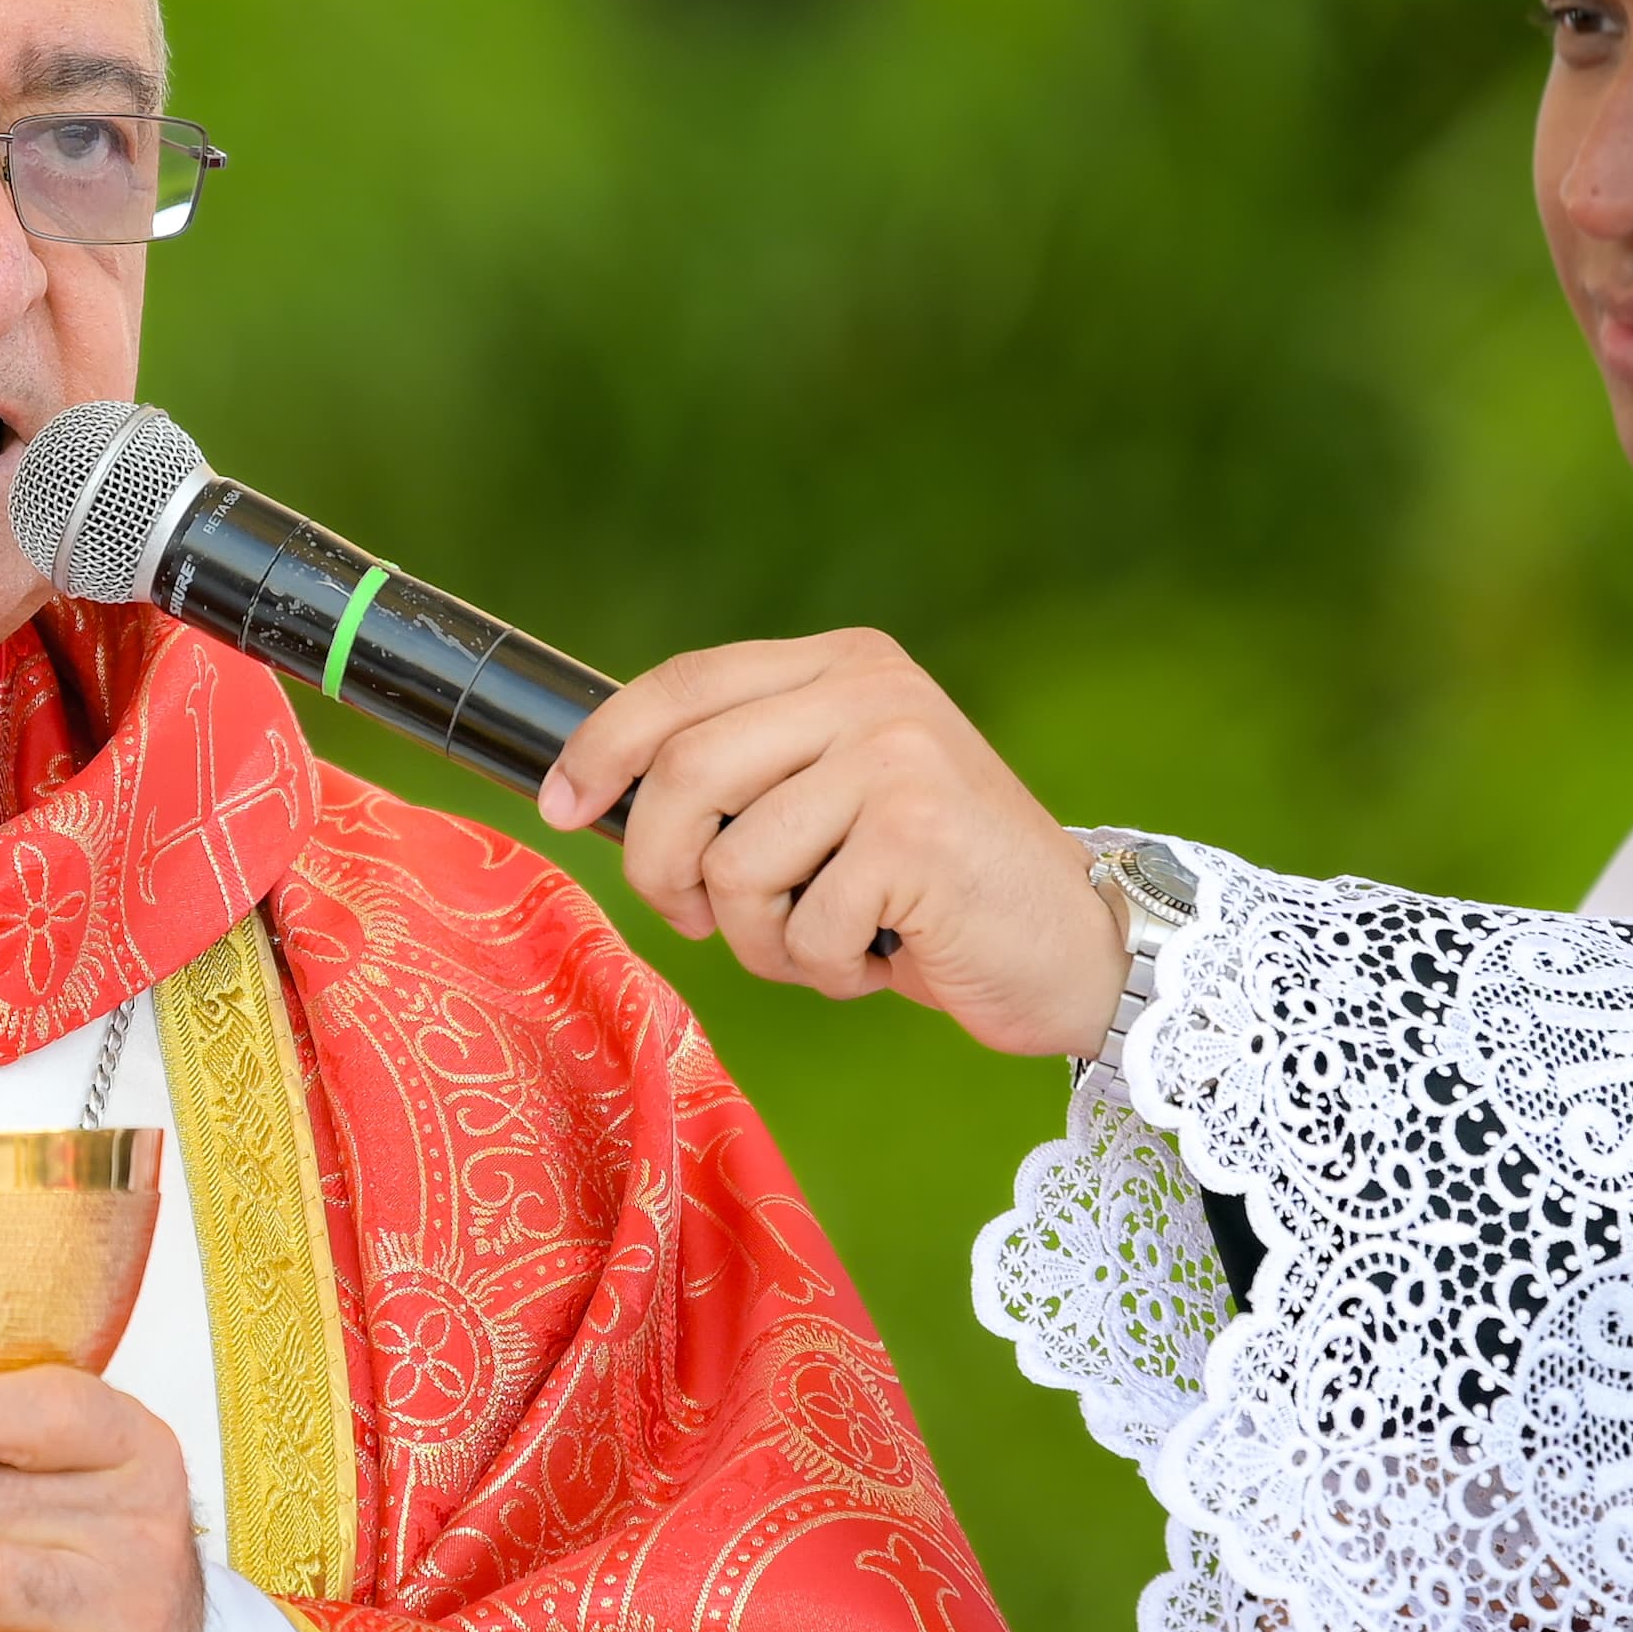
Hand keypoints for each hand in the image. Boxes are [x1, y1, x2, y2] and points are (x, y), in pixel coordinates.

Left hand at [540, 628, 1129, 1058]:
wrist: (1076, 949)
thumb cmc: (928, 890)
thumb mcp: (830, 800)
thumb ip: (744, 773)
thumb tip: (590, 790)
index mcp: (839, 665)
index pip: (681, 684)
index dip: (602, 747)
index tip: (556, 805)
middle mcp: (869, 690)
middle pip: (684, 771)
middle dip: (661, 866)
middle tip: (695, 917)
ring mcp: (897, 754)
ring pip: (735, 861)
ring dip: (756, 937)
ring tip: (820, 943)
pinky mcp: (918, 832)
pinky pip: (801, 923)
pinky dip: (823, 967)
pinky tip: (881, 958)